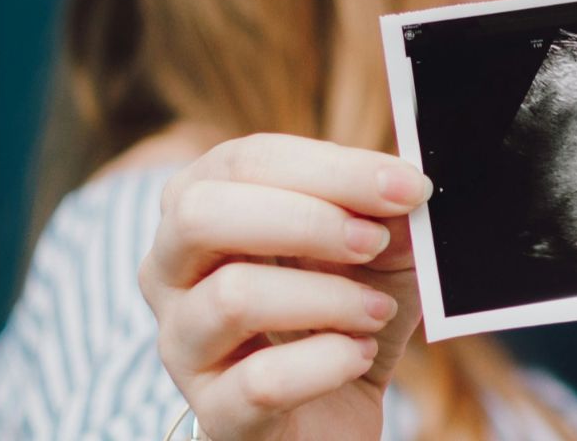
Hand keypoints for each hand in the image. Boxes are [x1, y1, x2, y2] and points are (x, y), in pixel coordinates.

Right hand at [139, 133, 432, 440]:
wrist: (336, 414)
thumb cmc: (345, 311)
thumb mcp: (379, 251)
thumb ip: (386, 213)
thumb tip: (405, 190)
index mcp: (202, 208)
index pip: (246, 161)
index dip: (332, 168)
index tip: (406, 186)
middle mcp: (170, 272)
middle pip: (202, 214)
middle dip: (306, 220)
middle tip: (375, 241)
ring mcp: (182, 346)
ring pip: (232, 298)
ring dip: (327, 297)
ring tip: (377, 310)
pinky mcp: (215, 415)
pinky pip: (260, 381)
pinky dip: (327, 362)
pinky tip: (359, 354)